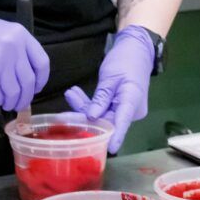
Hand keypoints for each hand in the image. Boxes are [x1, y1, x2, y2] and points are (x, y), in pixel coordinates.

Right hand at [0, 0, 49, 110]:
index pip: (42, 62)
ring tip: (8, 104)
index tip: (36, 88)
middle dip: (26, 96)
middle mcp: (14, 47)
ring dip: (12, 101)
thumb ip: (17, 49)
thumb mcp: (1, 32)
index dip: (41, 80)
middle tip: (21, 103)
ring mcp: (1, 61)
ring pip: (15, 91)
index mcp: (21, 34)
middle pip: (29, 80)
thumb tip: (27, 75)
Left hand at [65, 25, 154, 153]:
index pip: (122, 122)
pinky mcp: (118, 106)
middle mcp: (131, 110)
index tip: (108, 149)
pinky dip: (90, 103)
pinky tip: (75, 94)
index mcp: (132, 101)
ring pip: (102, 115)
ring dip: (84, 107)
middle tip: (62, 115)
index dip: (115, 137)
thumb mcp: (111, 76)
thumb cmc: (126, 59)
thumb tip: (92, 117)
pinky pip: (103, 109)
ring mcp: (124, 109)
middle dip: (84, 117)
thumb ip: (101, 97)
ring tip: (70, 93)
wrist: (136, 49)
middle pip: (107, 120)